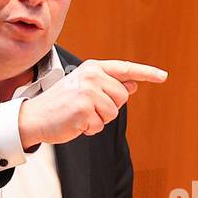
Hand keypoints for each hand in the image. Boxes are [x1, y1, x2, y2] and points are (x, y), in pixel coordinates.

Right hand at [18, 59, 167, 147]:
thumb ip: (108, 85)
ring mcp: (88, 92)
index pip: (125, 69)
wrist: (34, 116)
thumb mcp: (85, 88)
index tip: (163, 76)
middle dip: (108, 108)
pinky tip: (75, 123)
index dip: (146, 73)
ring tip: (80, 115)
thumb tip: (132, 84)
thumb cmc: (60, 103)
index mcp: (93, 68)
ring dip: (99, 120)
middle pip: (121, 97)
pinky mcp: (84, 109)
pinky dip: (89, 129)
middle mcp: (92, 76)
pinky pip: (100, 125)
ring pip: (113, 113)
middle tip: (87, 108)